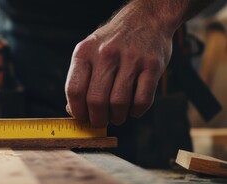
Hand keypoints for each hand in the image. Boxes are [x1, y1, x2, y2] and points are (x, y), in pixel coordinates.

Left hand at [65, 4, 172, 126]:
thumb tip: (74, 111)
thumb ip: (81, 78)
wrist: (147, 18)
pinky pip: (142, 100)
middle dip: (97, 119)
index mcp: (85, 52)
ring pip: (118, 103)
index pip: (74, 90)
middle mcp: (106, 54)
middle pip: (95, 101)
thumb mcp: (90, 51)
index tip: (82, 118)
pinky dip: (136, 112)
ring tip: (117, 116)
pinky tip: (133, 109)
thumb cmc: (113, 42)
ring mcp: (131, 59)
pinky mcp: (152, 65)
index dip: (77, 111)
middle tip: (101, 121)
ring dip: (117, 117)